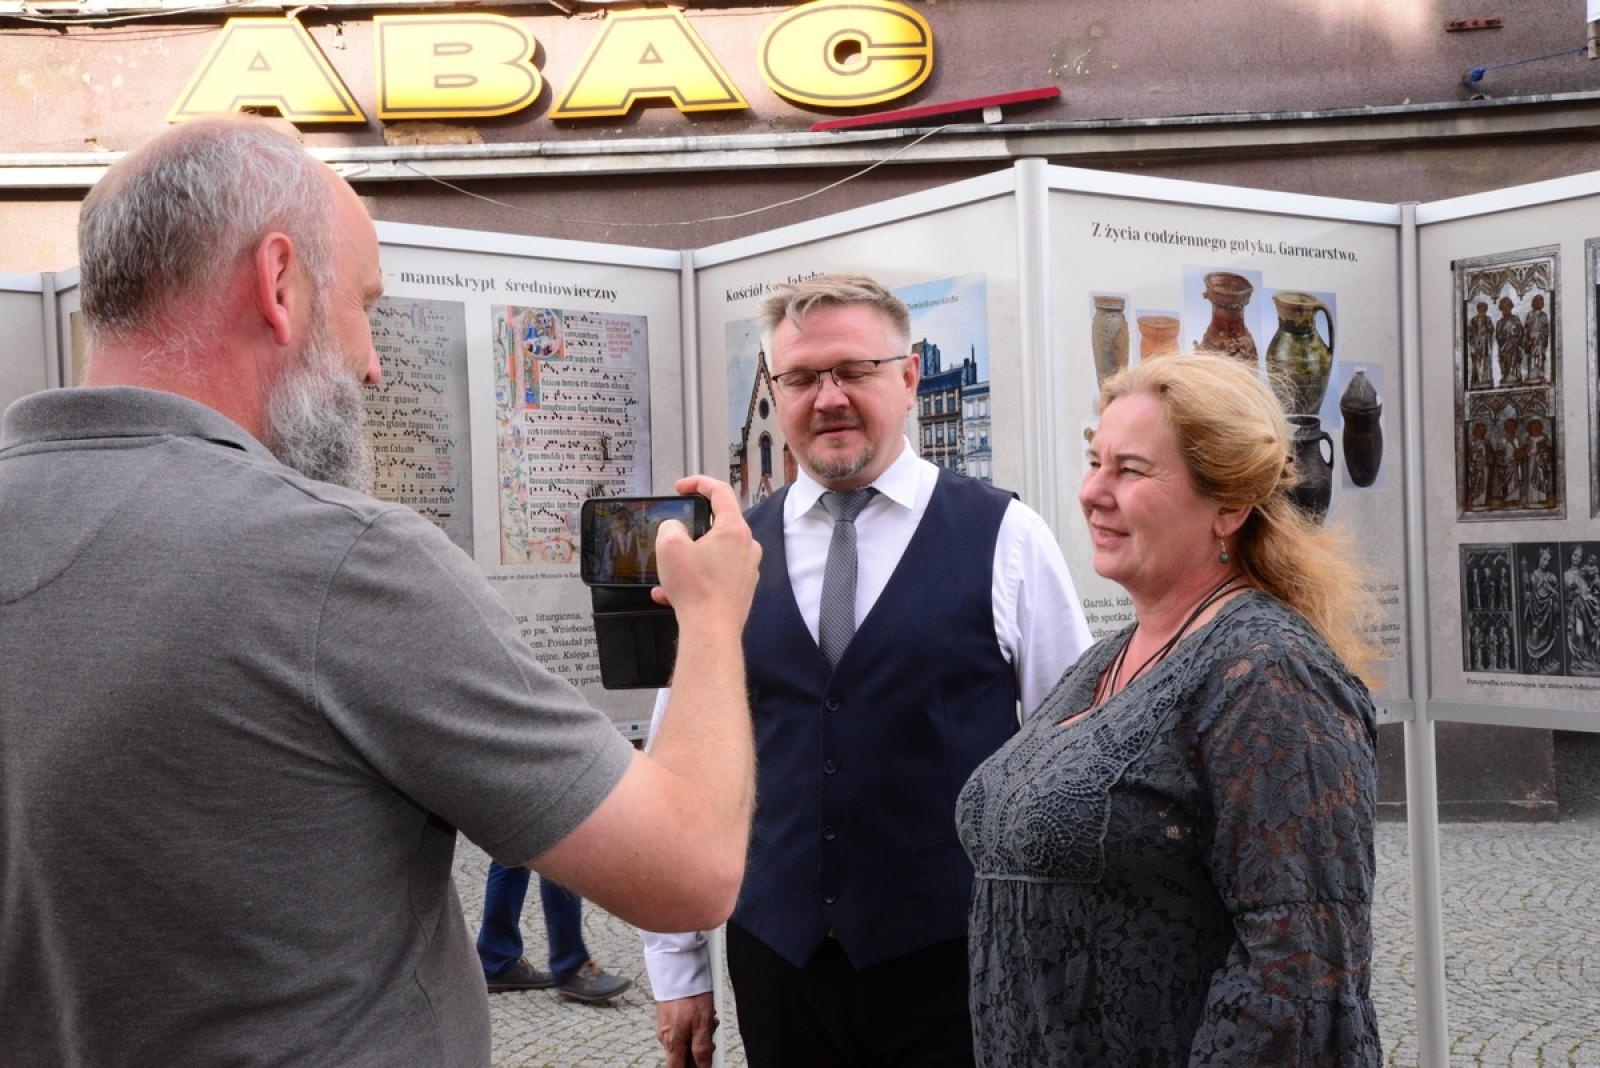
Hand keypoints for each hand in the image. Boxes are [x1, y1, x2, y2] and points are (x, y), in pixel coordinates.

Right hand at [651, 475, 760, 625]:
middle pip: (719, 524)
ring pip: (715, 553)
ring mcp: (746, 569)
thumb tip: (675, 529)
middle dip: (692, 528)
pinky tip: (670, 593)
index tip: (683, 487)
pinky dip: (695, 579)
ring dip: (690, 558)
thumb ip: (670, 526)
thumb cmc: (696, 590)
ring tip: (667, 572)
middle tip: (674, 535)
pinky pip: (715, 575)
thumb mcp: (670, 545)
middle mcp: (747, 547)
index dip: (699, 483)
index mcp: (734, 529)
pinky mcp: (741, 589)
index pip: (720, 491)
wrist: (711, 631)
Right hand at [656, 993, 716, 1067]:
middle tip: (711, 1040)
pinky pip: (682, 1027)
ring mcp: (665, 1026)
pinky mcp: (667, 1014)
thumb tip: (704, 1067)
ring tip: (710, 1019)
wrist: (677, 968)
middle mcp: (666, 1038)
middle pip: (682, 1056)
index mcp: (673, 1044)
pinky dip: (693, 1024)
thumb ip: (701, 1049)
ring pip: (684, 1040)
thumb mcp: (702, 1025)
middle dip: (698, 1051)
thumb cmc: (690, 995)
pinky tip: (702, 1012)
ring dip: (698, 1035)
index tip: (701, 1066)